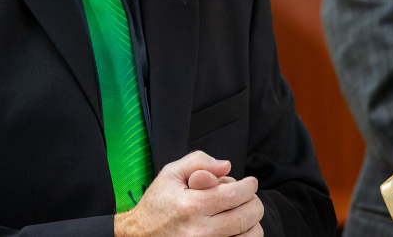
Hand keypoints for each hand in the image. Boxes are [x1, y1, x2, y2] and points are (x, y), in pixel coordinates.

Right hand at [114, 150, 263, 236]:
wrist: (139, 236)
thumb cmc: (157, 204)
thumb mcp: (171, 174)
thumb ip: (199, 162)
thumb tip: (227, 166)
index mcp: (192, 206)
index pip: (235, 195)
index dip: (249, 186)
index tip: (250, 183)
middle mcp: (200, 230)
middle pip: (246, 216)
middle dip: (254, 202)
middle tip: (250, 197)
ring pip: (248, 236)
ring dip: (252, 223)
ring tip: (244, 214)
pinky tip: (237, 230)